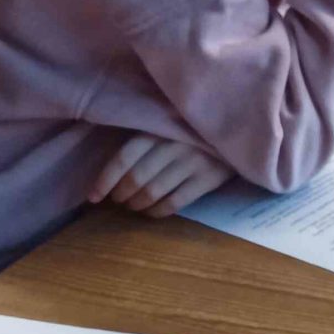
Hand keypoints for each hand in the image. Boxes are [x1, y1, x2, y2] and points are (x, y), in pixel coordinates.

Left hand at [87, 133, 233, 218]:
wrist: (239, 127)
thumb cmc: (193, 126)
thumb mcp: (167, 122)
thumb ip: (144, 136)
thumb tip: (111, 168)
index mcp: (158, 128)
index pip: (123, 158)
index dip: (105, 181)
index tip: (94, 197)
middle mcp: (173, 145)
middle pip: (136, 179)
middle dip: (121, 195)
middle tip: (118, 200)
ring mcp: (192, 162)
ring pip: (153, 192)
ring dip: (137, 205)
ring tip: (133, 205)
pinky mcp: (208, 178)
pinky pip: (175, 203)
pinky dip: (157, 212)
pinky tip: (151, 212)